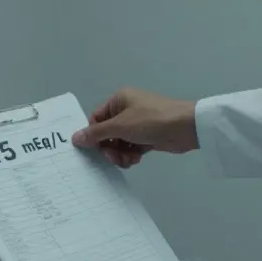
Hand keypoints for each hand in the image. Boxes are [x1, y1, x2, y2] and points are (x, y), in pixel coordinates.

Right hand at [72, 88, 198, 167]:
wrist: (186, 128)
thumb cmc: (151, 120)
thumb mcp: (120, 126)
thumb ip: (96, 134)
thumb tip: (75, 138)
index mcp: (119, 100)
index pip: (96, 119)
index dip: (94, 135)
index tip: (96, 149)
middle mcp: (127, 110)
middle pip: (107, 133)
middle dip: (109, 148)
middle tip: (114, 158)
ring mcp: (138, 124)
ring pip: (119, 143)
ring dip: (120, 154)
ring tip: (128, 160)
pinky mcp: (147, 136)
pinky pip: (131, 147)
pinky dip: (130, 155)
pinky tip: (135, 160)